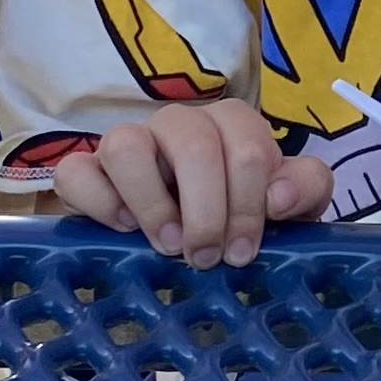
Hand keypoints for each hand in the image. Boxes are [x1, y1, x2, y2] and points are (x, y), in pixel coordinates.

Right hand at [48, 100, 330, 264]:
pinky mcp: (86, 170)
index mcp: (231, 125)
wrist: (190, 238)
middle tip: (207, 257)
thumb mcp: (289, 206)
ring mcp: (129, 142)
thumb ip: (305, 188)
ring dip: (152, 203)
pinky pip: (76, 172)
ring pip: (126, 143)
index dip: (248, 203)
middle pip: (193, 143)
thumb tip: (280, 196)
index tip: (242, 251)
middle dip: (207, 210)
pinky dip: (99, 203)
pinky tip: (123, 229)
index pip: (246, 145)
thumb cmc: (241, 215)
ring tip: (168, 244)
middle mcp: (179, 124)